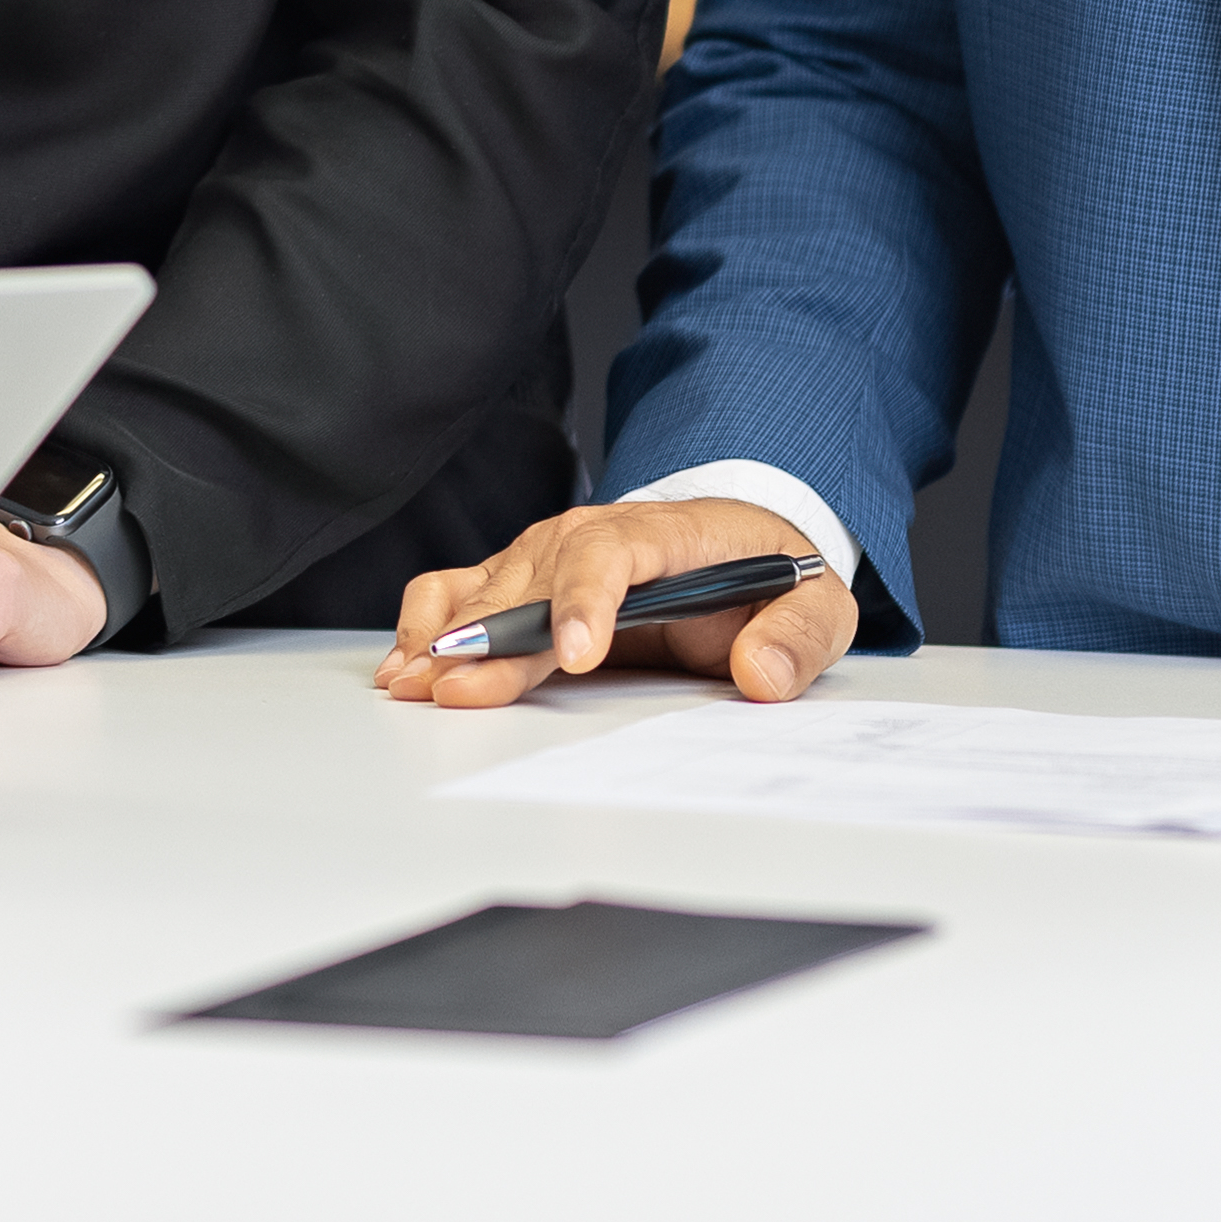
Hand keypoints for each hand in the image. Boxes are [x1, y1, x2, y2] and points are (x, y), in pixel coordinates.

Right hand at [373, 496, 852, 711]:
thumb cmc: (769, 578)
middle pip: (532, 581)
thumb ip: (797, 637)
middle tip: (458, 687)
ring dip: (446, 635)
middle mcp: (590, 535)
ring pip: (486, 588)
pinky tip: (405, 664)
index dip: (586, 602)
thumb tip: (760, 673)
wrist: (739, 545)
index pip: (612, 554)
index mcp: (664, 534)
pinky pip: (460, 588)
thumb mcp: (815, 604)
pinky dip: (427, 622)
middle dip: (493, 638)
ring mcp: (547, 556)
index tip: (576, 656)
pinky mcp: (522, 580)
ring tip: (414, 681)